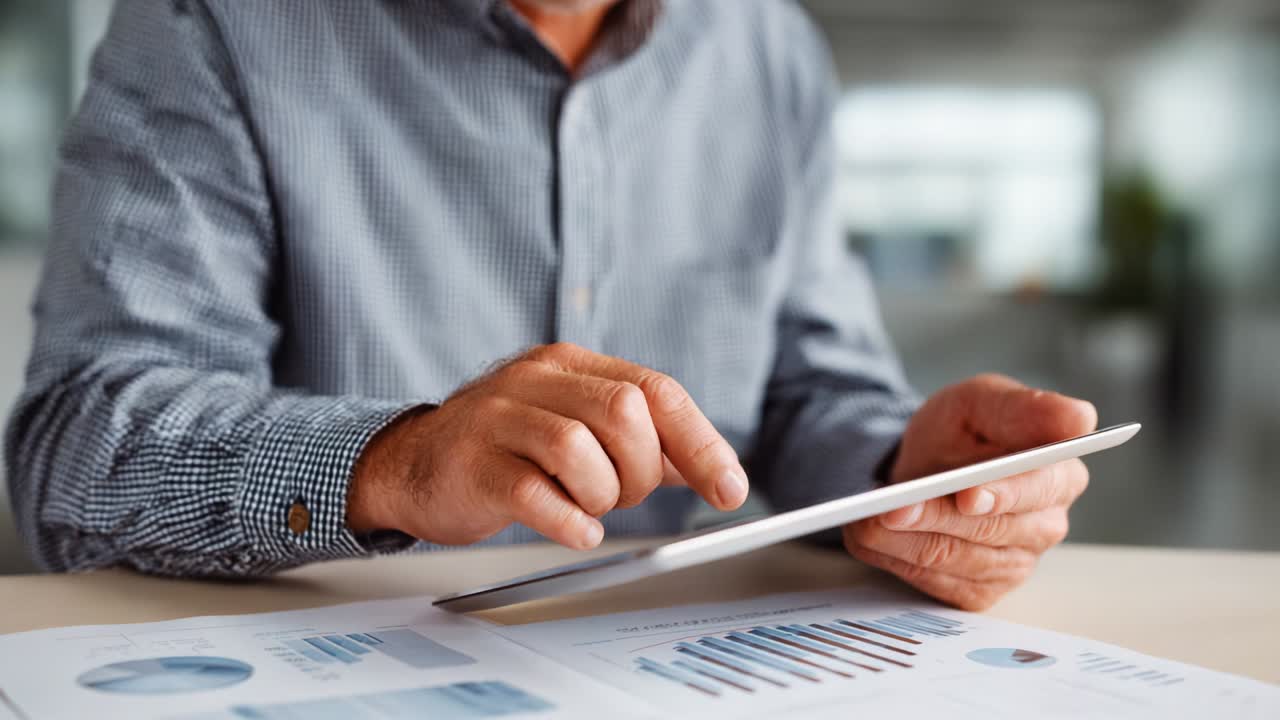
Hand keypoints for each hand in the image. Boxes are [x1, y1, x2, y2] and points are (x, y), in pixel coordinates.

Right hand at [347, 343, 747, 548]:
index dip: (701, 443)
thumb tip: (709, 467)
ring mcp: (498, 419)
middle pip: (624, 414)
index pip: (655, 390)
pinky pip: (534, 494)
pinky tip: (573, 528)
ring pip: (579, 449)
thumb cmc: (503, 448)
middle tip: (621, 495)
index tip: (730, 489)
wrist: (411, 464)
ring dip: (601, 495)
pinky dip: (568, 520)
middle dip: (641, 471)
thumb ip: (639, 442)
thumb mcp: (574, 428)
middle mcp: (535, 380)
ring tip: (586, 507)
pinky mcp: (472, 465)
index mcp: (571, 365)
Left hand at [842, 374, 1096, 609]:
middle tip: (892, 509)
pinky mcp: (980, 589)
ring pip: (956, 558)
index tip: (969, 496)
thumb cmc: (961, 431)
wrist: (924, 464)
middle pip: (991, 529)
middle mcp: (1045, 525)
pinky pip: (937, 582)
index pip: (1038, 490)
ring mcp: (1015, 563)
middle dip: (936, 517)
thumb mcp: (983, 402)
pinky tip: (873, 539)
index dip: (1002, 494)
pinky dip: (899, 560)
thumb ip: (1024, 408)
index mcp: (1060, 474)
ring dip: (907, 540)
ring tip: (868, 520)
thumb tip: (1080, 418)